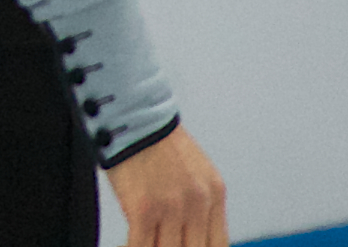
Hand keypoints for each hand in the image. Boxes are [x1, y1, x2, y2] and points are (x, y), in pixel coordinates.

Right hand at [103, 127, 226, 246]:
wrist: (130, 114)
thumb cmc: (156, 140)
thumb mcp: (193, 172)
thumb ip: (197, 205)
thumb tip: (189, 237)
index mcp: (214, 194)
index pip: (217, 246)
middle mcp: (198, 203)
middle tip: (162, 244)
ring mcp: (172, 207)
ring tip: (147, 241)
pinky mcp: (144, 208)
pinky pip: (141, 246)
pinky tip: (130, 244)